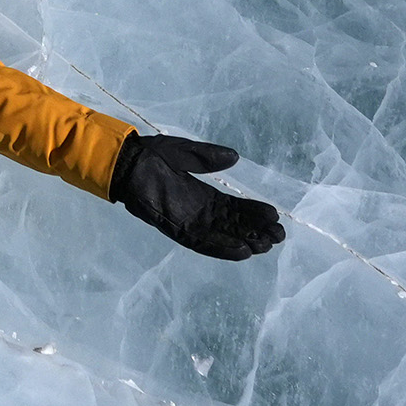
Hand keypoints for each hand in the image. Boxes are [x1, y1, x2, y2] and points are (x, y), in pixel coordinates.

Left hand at [112, 134, 282, 261]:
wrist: (126, 162)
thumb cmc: (152, 155)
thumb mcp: (186, 152)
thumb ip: (209, 157)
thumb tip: (235, 157)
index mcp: (202, 194)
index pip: (234, 207)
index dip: (253, 211)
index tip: (274, 215)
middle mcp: (199, 211)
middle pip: (233, 225)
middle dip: (256, 230)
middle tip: (279, 236)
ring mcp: (188, 221)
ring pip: (222, 237)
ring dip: (244, 242)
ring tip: (266, 245)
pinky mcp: (176, 228)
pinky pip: (202, 242)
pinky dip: (221, 248)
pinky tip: (241, 252)